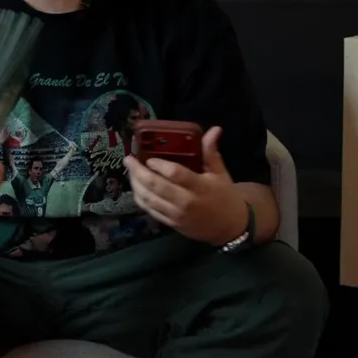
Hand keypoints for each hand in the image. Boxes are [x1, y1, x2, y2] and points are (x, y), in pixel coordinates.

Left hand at [123, 126, 248, 245]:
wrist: (229, 227)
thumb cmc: (224, 196)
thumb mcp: (220, 173)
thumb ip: (211, 151)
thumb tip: (214, 129)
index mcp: (200, 187)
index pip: (175, 173)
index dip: (159, 164)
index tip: (149, 157)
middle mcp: (186, 202)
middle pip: (156, 186)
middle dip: (139, 172)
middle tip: (129, 160)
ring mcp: (177, 215)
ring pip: (149, 199)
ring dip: (136, 184)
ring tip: (131, 171)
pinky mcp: (171, 223)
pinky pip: (150, 210)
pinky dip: (140, 198)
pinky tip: (137, 187)